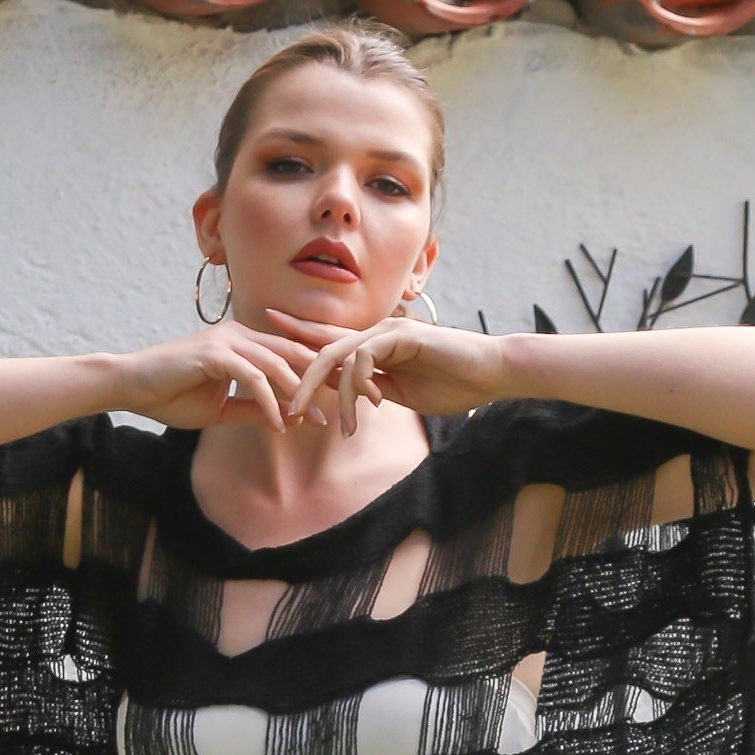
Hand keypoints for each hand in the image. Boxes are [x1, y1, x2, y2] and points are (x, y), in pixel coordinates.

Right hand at [113, 323, 328, 432]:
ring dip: (297, 394)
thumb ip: (254, 409)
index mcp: (243, 343)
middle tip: (340, 403)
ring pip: (276, 364)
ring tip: (314, 419)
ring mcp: (227, 340)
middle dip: (318, 379)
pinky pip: (253, 377)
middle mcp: (239, 334)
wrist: (133, 387)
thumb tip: (286, 420)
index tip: (335, 400)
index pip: (288, 354)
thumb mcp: (222, 409)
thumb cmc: (172, 396)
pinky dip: (269, 401)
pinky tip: (279, 424)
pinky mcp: (215, 352)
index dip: (314, 375)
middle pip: (291, 353)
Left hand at [270, 309, 513, 435]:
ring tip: (328, 422)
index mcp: (375, 346)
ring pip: (339, 356)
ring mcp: (388, 332)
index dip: (296, 341)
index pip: (328, 342)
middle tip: (282, 405)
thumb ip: (375, 390)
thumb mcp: (404, 393)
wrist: (489, 374)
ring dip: (330, 394)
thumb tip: (350, 399)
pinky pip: (364, 358)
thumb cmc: (453, 384)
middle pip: (322, 347)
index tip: (264, 347)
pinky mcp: (402, 336)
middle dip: (297, 375)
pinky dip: (358, 385)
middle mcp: (376, 333)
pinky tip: (368, 406)